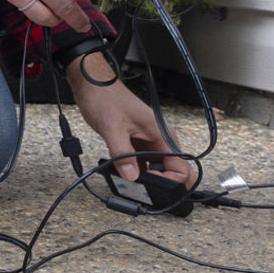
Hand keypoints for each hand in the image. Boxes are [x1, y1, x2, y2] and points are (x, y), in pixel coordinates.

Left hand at [69, 55, 192, 184]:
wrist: (92, 85)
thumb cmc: (105, 97)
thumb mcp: (112, 128)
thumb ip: (122, 154)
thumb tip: (131, 176)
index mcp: (162, 134)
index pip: (181, 167)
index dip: (171, 181)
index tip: (152, 184)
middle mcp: (159, 138)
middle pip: (171, 170)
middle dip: (161, 183)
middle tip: (141, 187)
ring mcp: (148, 141)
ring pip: (156, 168)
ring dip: (147, 178)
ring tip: (131, 182)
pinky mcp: (136, 142)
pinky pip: (142, 162)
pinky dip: (136, 171)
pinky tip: (124, 173)